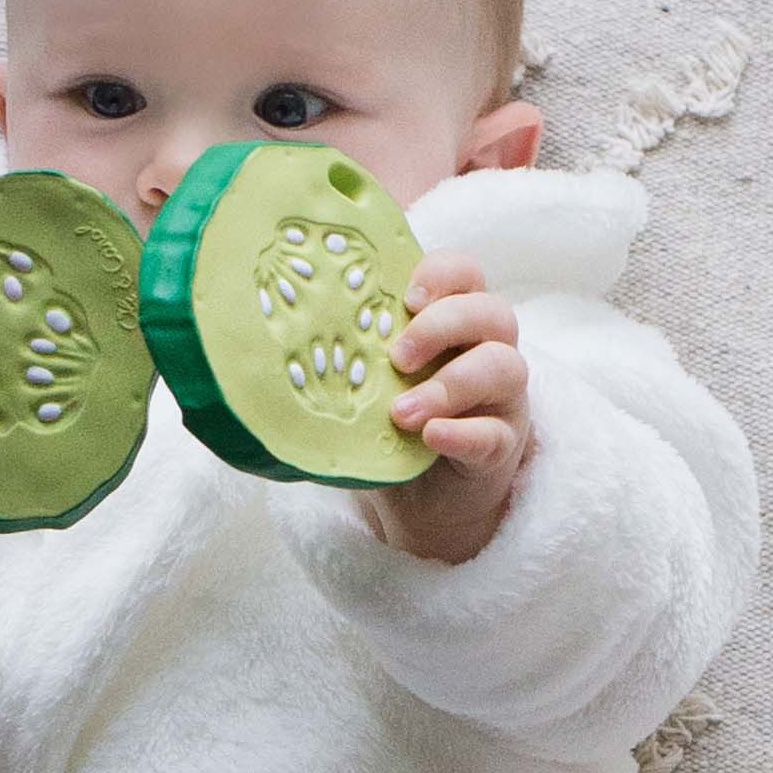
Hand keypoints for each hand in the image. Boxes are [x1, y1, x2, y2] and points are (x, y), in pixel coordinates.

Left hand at [354, 249, 534, 564]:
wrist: (422, 499)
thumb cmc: (390, 422)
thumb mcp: (366, 379)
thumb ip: (345, 350)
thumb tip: (267, 333)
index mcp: (455, 321)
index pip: (465, 274)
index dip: (442, 274)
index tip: (405, 297)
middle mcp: (487, 349)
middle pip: (492, 312)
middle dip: (443, 326)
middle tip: (397, 357)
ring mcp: (502, 398)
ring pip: (505, 368)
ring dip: (450, 385)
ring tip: (402, 412)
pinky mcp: (504, 445)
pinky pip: (496, 433)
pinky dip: (463, 432)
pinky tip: (431, 437)